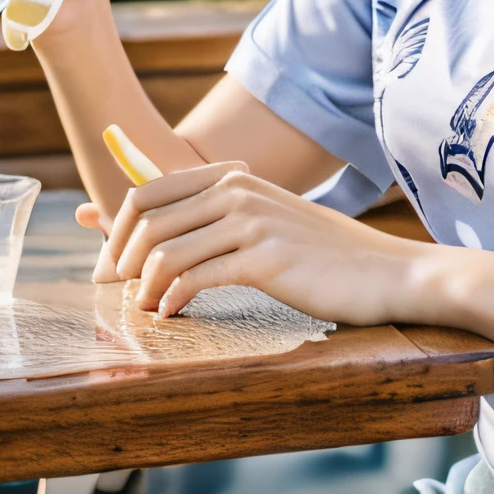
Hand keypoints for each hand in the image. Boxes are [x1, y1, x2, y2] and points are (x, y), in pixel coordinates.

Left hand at [76, 164, 439, 325]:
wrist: (387, 274)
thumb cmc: (322, 256)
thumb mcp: (264, 222)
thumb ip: (208, 217)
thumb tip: (149, 223)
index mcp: (233, 177)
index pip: (147, 191)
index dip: (114, 231)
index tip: (106, 267)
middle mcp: (238, 190)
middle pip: (146, 218)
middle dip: (117, 259)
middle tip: (112, 294)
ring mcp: (252, 222)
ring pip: (165, 249)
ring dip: (143, 285)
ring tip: (144, 309)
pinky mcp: (265, 258)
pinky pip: (196, 276)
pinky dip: (172, 299)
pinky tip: (172, 315)